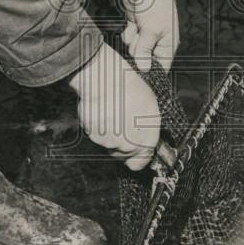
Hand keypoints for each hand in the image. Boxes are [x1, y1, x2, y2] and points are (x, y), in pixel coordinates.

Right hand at [68, 43, 159, 170]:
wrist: (107, 81)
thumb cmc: (131, 89)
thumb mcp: (150, 109)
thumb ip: (148, 129)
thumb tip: (145, 134)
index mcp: (146, 142)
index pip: (140, 163)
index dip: (137, 157)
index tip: (136, 149)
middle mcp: (127, 147)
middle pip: (122, 154)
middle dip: (122, 142)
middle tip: (122, 123)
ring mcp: (108, 142)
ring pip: (108, 144)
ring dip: (109, 133)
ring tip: (112, 112)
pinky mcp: (92, 135)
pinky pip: (95, 134)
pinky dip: (97, 126)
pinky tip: (102, 111)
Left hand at [121, 0, 178, 72]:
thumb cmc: (156, 5)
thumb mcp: (151, 30)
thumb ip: (144, 51)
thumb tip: (143, 70)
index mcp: (167, 45)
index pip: (161, 67)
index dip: (151, 72)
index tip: (140, 72)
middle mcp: (157, 42)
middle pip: (143, 60)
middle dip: (138, 51)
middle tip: (141, 37)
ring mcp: (145, 34)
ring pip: (133, 49)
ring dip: (132, 40)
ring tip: (138, 27)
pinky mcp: (135, 27)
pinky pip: (128, 38)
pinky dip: (128, 32)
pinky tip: (132, 23)